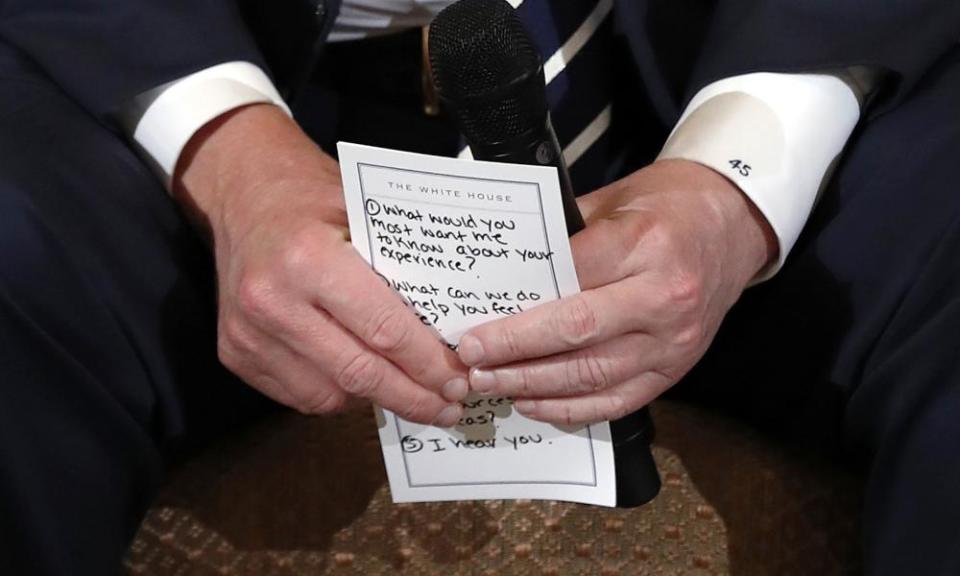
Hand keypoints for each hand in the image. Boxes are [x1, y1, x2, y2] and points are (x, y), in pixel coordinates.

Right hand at [175, 105, 466, 425]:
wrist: (242, 192)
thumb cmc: (311, 198)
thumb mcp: (364, 212)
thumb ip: (403, 266)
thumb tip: (456, 326)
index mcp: (308, 258)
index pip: (384, 329)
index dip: (427, 364)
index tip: (458, 380)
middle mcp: (272, 300)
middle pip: (359, 372)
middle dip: (412, 397)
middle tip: (448, 407)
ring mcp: (248, 333)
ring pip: (329, 394)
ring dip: (376, 399)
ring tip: (411, 393)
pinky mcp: (235, 353)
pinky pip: (299, 395)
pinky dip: (337, 394)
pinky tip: (362, 380)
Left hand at [458, 159, 775, 424]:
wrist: (734, 226)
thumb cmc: (667, 208)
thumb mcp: (613, 201)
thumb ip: (562, 237)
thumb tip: (502, 273)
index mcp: (645, 244)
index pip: (568, 280)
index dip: (516, 309)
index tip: (475, 322)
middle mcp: (664, 297)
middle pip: (576, 333)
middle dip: (514, 350)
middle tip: (470, 360)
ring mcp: (673, 341)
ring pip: (592, 374)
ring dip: (533, 384)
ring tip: (490, 383)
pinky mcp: (675, 370)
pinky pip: (617, 400)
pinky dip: (570, 409)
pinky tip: (532, 403)